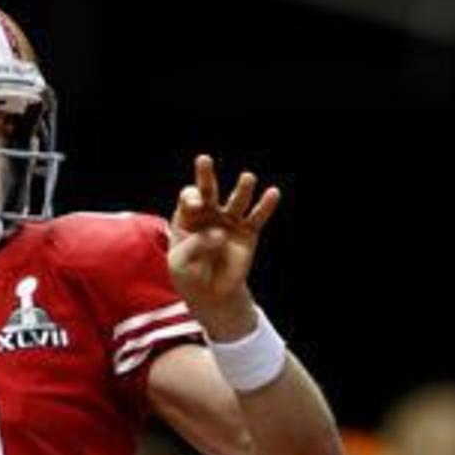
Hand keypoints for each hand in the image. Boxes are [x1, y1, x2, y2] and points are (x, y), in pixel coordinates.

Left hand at [169, 154, 279, 338]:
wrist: (210, 294)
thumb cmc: (189, 276)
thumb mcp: (181, 263)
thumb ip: (196, 246)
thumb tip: (220, 234)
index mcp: (187, 218)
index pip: (188, 199)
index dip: (191, 198)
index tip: (196, 205)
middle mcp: (208, 215)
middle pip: (207, 191)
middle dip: (205, 175)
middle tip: (203, 160)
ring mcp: (229, 222)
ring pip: (235, 202)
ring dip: (241, 189)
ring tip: (247, 178)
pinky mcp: (247, 234)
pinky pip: (257, 218)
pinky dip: (265, 206)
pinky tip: (272, 194)